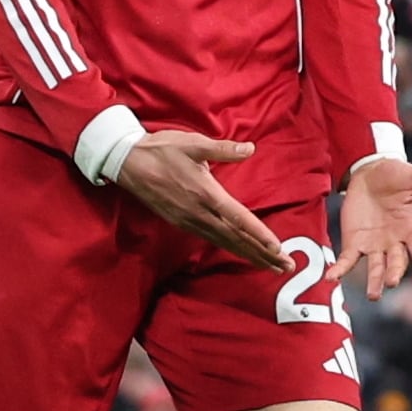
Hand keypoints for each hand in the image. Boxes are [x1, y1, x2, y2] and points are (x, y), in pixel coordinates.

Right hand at [116, 132, 284, 269]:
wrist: (127, 163)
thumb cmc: (162, 149)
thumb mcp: (194, 144)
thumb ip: (223, 149)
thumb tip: (250, 149)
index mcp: (206, 193)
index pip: (239, 219)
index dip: (260, 235)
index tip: (278, 248)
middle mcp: (199, 213)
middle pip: (236, 238)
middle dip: (262, 254)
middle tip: (285, 266)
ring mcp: (189, 221)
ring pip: (225, 242)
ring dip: (249, 255)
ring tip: (271, 266)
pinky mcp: (182, 223)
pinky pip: (212, 240)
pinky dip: (231, 249)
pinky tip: (242, 253)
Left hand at [336, 157, 411, 297]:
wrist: (370, 171)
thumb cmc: (398, 175)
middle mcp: (395, 242)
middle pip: (397, 262)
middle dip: (394, 272)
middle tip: (392, 282)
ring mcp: (374, 245)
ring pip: (375, 268)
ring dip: (374, 282)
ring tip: (373, 295)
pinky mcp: (355, 243)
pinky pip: (348, 260)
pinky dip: (340, 270)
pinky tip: (332, 278)